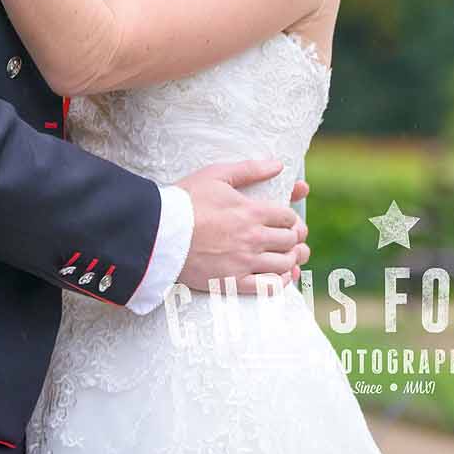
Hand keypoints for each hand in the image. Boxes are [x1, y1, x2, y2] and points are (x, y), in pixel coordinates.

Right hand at [175, 159, 310, 294]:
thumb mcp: (217, 175)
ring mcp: (244, 262)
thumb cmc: (185, 200)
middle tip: (293, 239)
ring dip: (292, 259)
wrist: (158, 232)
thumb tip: (279, 165)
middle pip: (290, 241)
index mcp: (252, 211)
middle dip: (296, 238)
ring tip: (290, 256)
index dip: (292, 220)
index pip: (288, 218)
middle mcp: (253, 238)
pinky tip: (280, 276)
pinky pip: (268, 287)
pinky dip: (281, 282)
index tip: (288, 222)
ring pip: (284, 264)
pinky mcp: (232, 282)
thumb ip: (250, 169)